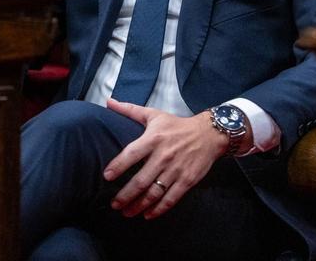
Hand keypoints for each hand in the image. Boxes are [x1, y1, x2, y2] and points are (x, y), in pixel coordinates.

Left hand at [101, 98, 228, 219]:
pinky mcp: (187, 181)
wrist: (209, 134)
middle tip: (114, 204)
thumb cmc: (177, 125)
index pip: (131, 154)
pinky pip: (171, 199)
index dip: (118, 166)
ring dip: (139, 205)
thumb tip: (108, 101)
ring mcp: (176, 170)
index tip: (106, 177)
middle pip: (141, 180)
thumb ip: (129, 110)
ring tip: (126, 212)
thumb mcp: (154, 115)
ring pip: (154, 193)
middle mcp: (164, 156)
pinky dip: (158, 209)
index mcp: (154, 138)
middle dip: (125, 195)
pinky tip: (147, 215)